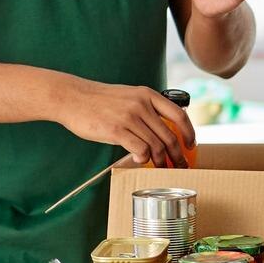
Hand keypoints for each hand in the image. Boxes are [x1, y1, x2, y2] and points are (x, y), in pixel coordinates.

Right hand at [52, 78, 195, 167]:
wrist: (72, 97)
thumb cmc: (100, 100)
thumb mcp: (129, 96)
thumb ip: (146, 109)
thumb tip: (162, 131)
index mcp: (148, 95)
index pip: (179, 115)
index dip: (189, 133)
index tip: (190, 145)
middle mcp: (142, 105)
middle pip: (170, 135)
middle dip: (177, 154)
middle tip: (179, 165)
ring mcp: (129, 117)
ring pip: (156, 145)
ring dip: (161, 160)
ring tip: (160, 167)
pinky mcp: (116, 130)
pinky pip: (140, 149)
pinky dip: (144, 158)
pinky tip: (141, 161)